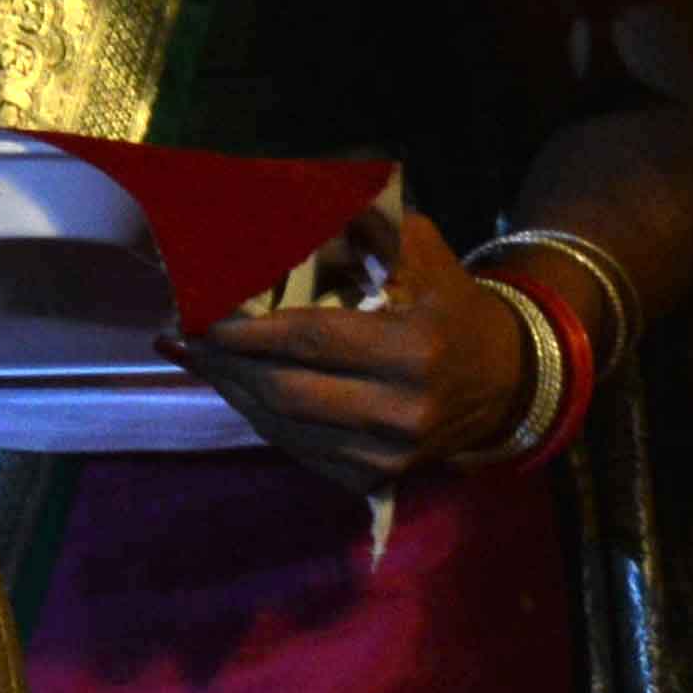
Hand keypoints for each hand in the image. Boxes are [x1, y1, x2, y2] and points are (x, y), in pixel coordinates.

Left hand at [192, 203, 545, 496]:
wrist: (504, 381)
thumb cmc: (450, 303)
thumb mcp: (419, 249)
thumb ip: (359, 227)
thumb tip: (277, 213)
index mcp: (416, 350)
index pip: (313, 339)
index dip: (252, 328)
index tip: (204, 310)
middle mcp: (403, 412)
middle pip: (288, 391)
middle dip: (229, 362)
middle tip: (188, 333)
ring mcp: (389, 455)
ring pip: (284, 427)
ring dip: (234, 391)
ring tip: (198, 357)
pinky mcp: (374, 478)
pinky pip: (299, 451)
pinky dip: (261, 418)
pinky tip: (236, 388)